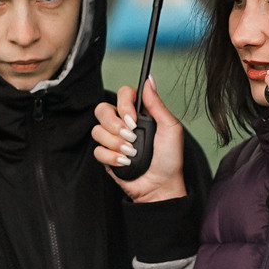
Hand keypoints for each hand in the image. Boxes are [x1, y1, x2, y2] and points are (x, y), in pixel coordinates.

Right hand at [91, 78, 187, 201]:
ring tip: (132, 152)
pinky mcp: (107, 156)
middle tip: (132, 136)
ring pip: (97, 130)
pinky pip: (97, 150)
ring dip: (116, 143)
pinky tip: (126, 162)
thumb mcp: (171, 128)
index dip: (124, 104)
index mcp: (139, 114)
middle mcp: (124, 124)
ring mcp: (113, 140)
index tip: (133, 118)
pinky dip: (112, 157)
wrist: (161, 186)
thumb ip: (157, 104)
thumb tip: (149, 81)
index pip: (123, 94)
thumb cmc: (170, 159)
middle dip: (115, 124)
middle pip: (102, 109)